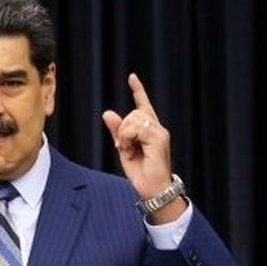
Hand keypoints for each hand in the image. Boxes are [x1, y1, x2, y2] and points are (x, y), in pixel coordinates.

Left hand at [102, 73, 185, 222]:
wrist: (152, 188)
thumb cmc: (141, 171)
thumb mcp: (124, 149)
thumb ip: (117, 131)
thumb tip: (107, 112)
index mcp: (149, 130)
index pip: (143, 105)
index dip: (138, 91)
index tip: (132, 77)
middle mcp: (157, 128)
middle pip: (133, 113)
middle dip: (122, 129)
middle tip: (124, 147)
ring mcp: (159, 133)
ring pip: (134, 119)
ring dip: (124, 135)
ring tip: (128, 151)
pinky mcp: (159, 139)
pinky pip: (137, 128)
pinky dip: (128, 139)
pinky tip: (131, 151)